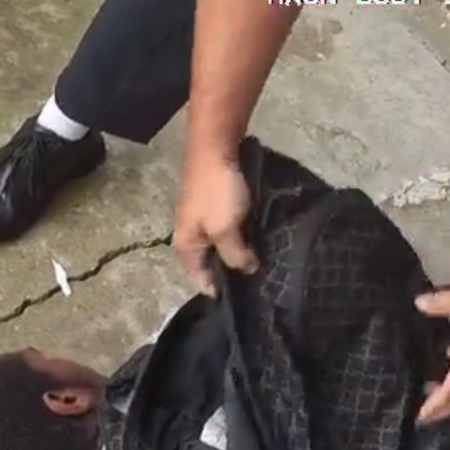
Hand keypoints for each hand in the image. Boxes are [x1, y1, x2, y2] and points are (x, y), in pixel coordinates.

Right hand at [173, 152, 258, 295]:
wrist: (217, 148)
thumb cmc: (217, 192)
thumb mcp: (225, 229)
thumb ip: (236, 255)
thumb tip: (248, 269)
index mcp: (186, 247)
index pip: (201, 282)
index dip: (222, 292)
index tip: (247, 301)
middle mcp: (192, 238)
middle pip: (211, 266)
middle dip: (231, 275)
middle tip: (260, 285)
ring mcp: (204, 222)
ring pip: (222, 249)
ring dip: (239, 256)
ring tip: (263, 266)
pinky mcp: (218, 209)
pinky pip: (230, 233)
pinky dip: (243, 239)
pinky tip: (259, 242)